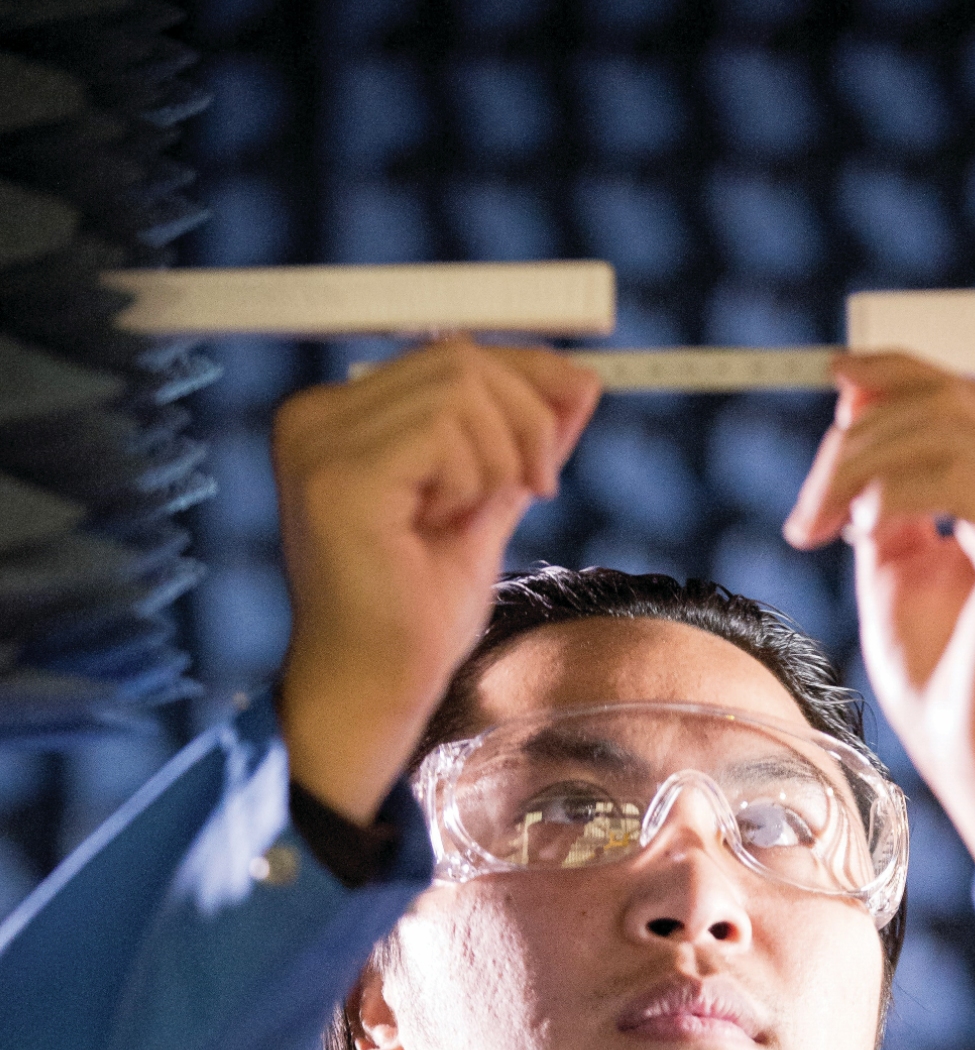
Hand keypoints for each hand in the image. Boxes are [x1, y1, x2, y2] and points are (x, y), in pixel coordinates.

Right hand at [273, 339, 599, 823]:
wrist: (378, 690)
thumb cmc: (415, 618)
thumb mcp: (484, 507)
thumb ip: (518, 444)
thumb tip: (578, 383)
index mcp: (340, 420)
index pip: (447, 354)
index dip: (526, 372)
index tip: (577, 402)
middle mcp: (317, 419)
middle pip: (458, 359)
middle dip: (525, 418)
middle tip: (538, 485)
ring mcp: (319, 444)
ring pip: (458, 387)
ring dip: (499, 456)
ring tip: (475, 516)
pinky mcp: (338, 477)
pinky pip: (443, 430)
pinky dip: (473, 477)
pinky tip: (448, 523)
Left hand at [784, 353, 974, 917]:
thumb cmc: (943, 683)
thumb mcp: (896, 567)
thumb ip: (884, 493)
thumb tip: (856, 409)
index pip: (965, 398)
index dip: (896, 375)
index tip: (831, 378)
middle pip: (950, 400)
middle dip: (858, 435)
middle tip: (807, 508)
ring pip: (946, 426)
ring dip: (858, 465)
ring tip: (817, 527)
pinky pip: (954, 474)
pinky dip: (891, 491)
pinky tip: (861, 532)